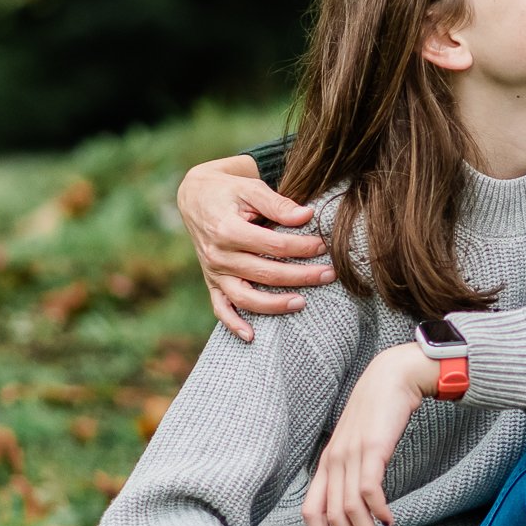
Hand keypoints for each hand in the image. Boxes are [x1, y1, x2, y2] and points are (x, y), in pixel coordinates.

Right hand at [177, 154, 333, 341]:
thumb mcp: (251, 188)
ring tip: (302, 303)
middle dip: (301, 276)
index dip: (301, 247)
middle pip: (265, 273)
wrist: (196, 196)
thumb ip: (278, 204)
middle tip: (329, 275)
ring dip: (274, 305)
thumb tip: (307, 216)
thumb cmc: (229, 190)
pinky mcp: (212, 281)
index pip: (273, 246)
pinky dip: (233, 324)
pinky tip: (252, 336)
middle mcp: (218, 255)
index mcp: (227, 230)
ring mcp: (214, 271)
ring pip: (245, 297)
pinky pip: (221, 308)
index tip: (323, 246)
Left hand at [302, 345, 435, 525]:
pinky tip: (389, 521)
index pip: (310, 511)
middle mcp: (334, 461)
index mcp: (326, 463)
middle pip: (331, 517)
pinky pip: (369, 491)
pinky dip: (378, 512)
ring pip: (350, 509)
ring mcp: (351, 454)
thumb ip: (354, 468)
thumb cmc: (380, 411)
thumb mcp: (359, 442)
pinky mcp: (373, 448)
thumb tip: (360, 501)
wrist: (395, 376)